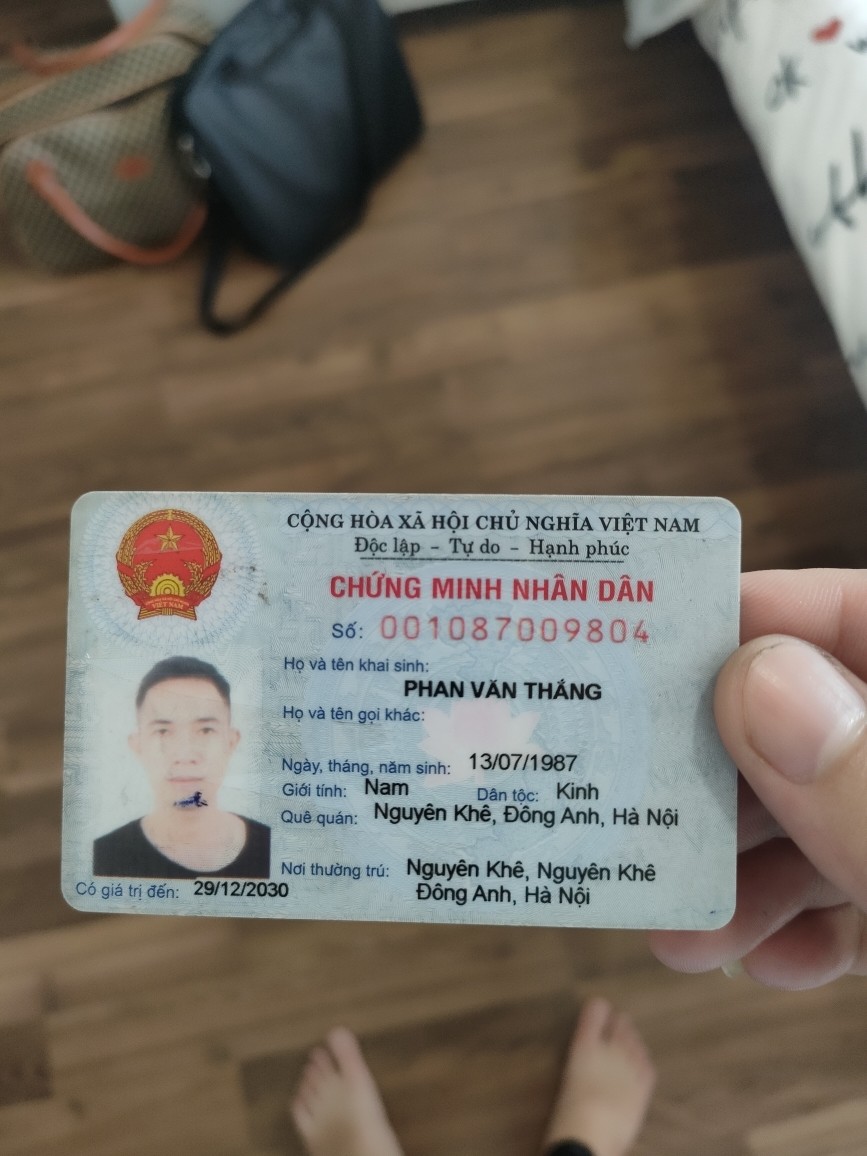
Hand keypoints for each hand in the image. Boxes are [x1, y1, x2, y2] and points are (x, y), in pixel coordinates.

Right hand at [649, 569, 866, 988]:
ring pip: (831, 814)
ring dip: (749, 873)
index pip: (856, 612)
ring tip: (681, 933)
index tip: (646, 645)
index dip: (753, 614)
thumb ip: (866, 780)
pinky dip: (813, 925)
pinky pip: (863, 890)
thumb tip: (753, 680)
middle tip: (636, 811)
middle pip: (816, 723)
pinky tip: (772, 961)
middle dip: (723, 779)